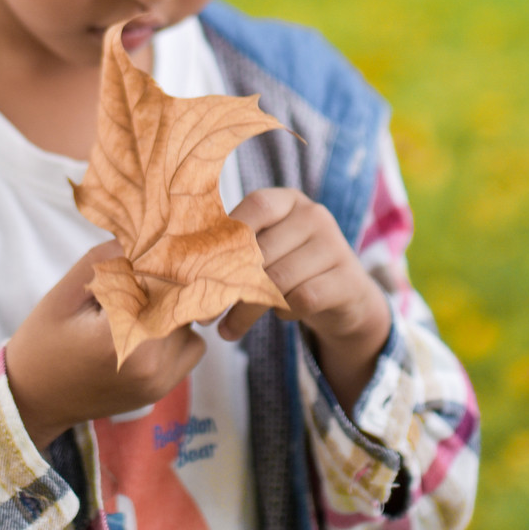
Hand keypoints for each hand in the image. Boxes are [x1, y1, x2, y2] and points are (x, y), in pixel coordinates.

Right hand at [4, 242, 206, 451]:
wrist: (32, 399)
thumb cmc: (44, 339)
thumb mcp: (69, 289)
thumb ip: (112, 257)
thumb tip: (153, 232)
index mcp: (121, 335)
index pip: (167, 277)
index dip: (161, 254)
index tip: (149, 244)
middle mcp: (150, 362)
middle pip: (184, 299)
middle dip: (167, 277)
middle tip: (142, 269)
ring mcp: (160, 380)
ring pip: (192, 320)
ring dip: (173, 304)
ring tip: (138, 302)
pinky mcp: (162, 389)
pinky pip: (192, 346)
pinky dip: (177, 331)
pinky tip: (145, 326)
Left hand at [218, 188, 390, 419]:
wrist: (346, 296)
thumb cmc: (290, 269)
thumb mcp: (267, 249)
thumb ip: (236, 248)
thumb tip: (180, 267)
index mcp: (289, 200)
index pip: (255, 206)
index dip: (225, 234)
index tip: (196, 269)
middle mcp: (314, 216)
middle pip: (262, 249)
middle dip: (227, 285)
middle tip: (203, 314)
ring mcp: (335, 246)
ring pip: (278, 279)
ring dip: (247, 309)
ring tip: (229, 328)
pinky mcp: (347, 280)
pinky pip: (302, 299)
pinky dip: (284, 313)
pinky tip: (281, 315)